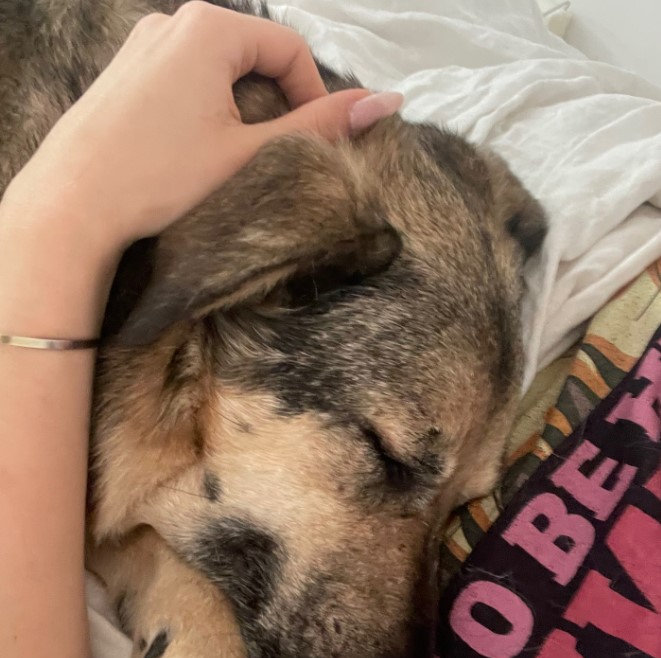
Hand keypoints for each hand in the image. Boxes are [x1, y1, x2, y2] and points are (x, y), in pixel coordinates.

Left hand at [7, 2, 401, 255]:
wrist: (72, 205)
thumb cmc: (160, 178)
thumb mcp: (250, 153)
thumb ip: (319, 125)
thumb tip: (386, 102)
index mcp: (209, 31)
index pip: (289, 49)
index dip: (312, 97)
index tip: (309, 142)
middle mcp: (172, 23)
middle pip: (253, 56)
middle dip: (272, 104)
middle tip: (268, 157)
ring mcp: (142, 45)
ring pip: (217, 69)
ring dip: (239, 109)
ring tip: (229, 159)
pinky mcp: (123, 71)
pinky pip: (183, 77)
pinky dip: (204, 108)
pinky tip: (190, 151)